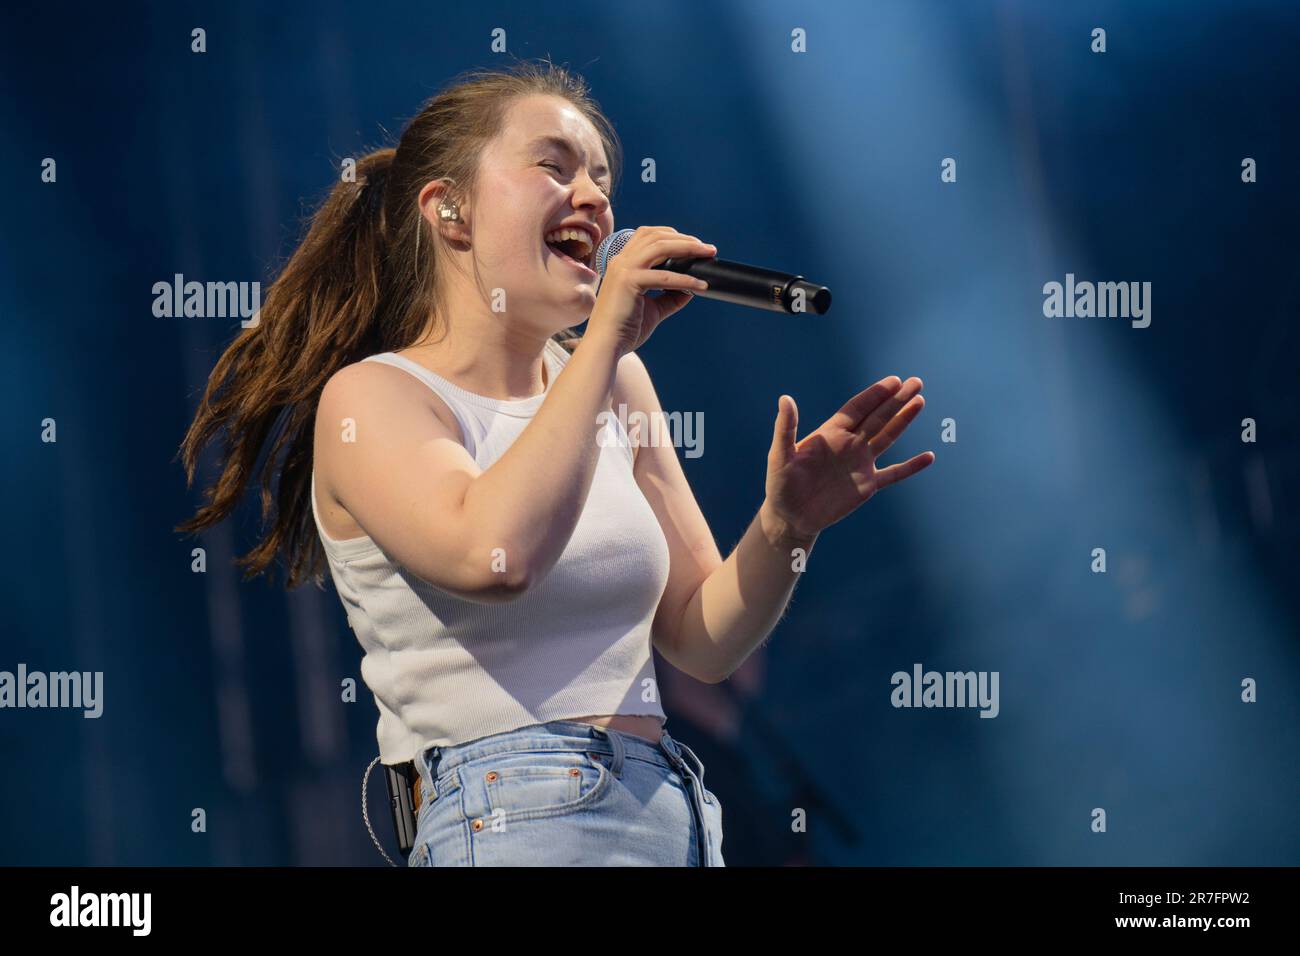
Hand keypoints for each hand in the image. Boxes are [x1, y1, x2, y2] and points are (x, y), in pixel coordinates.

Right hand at [584, 226, 716, 356]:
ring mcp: (623, 269)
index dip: (671, 235)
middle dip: (685, 238)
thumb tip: (692, 290)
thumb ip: (670, 297)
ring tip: (708, 253)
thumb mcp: (653, 309)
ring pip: (660, 246)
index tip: (693, 244)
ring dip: (688, 248)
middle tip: (708, 248)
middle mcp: (620, 261)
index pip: (647, 236)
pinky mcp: (628, 281)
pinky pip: (664, 276)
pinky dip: (686, 279)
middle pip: (656, 236)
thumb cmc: (624, 329)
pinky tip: (700, 285)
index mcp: (622, 264)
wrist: (605, 345)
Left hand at [762, 376, 934, 540]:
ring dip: (904, 420)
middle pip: (878, 417)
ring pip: (888, 437)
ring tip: (920, 401)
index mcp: (831, 433)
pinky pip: (894, 474)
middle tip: (916, 382)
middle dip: (897, 400)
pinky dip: (911, 467)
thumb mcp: (780, 455)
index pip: (857, 408)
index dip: (875, 394)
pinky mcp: (867, 486)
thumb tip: (785, 398)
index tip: (894, 381)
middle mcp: (850, 444)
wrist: (790, 516)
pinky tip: (929, 458)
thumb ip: (786, 428)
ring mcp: (861, 464)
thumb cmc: (780, 483)